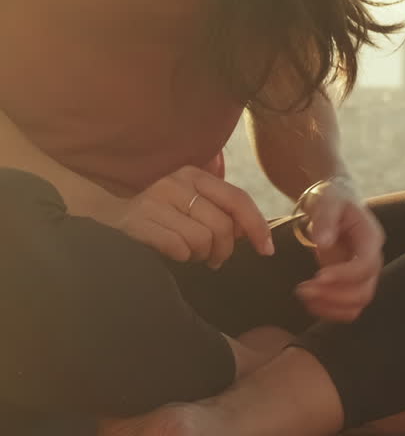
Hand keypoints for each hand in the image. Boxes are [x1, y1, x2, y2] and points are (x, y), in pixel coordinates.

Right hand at [105, 167, 274, 268]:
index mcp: (194, 175)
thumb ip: (221, 212)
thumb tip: (251, 232)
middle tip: (213, 260)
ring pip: (202, 239)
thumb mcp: (191, 206)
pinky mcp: (138, 222)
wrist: (107, 220)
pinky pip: (178, 248)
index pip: (238, 199)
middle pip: (223, 225)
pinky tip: (171, 254)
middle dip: (223, 250)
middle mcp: (175, 182)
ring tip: (188, 254)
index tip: (267, 249)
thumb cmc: (160, 219)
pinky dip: (180, 257)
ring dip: (199, 256)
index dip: (257, 226)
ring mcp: (155, 200)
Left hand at [295, 180, 384, 321]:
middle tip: (303, 289)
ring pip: (357, 304)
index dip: (344, 275)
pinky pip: (347, 308)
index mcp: (371, 238)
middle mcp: (372, 260)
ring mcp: (363, 275)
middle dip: (333, 295)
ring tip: (303, 295)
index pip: (366, 265)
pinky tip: (309, 302)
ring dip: (330, 307)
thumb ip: (326, 219)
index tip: (317, 276)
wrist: (334, 205)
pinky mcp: (351, 284)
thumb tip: (323, 242)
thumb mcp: (328, 201)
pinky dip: (330, 311)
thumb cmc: (332, 199)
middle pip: (364, 291)